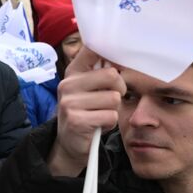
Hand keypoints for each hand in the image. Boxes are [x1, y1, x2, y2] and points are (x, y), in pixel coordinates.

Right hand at [48, 46, 124, 177]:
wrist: (70, 144)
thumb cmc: (87, 112)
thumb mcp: (89, 89)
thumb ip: (101, 72)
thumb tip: (124, 57)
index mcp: (72, 72)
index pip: (92, 49)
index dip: (111, 54)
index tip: (118, 64)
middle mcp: (67, 84)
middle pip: (112, 75)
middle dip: (119, 89)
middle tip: (110, 100)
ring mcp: (69, 103)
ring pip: (113, 98)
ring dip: (113, 110)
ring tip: (101, 114)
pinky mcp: (76, 120)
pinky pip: (110, 116)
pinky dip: (110, 123)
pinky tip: (98, 125)